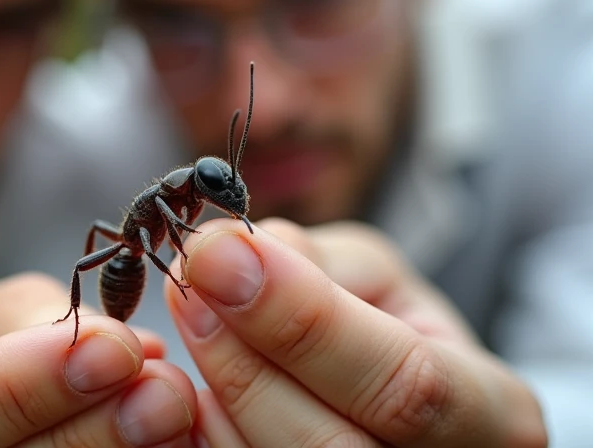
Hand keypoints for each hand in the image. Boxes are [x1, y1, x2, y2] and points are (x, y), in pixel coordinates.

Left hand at [164, 218, 547, 446]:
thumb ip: (317, 263)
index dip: (306, 320)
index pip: (408, 384)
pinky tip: (188, 382)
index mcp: (493, 417)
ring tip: (191, 316)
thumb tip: (235, 253)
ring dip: (214, 392)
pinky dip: (199, 432)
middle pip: (329, 446)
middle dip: (245, 359)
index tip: (222, 255)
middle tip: (190, 285)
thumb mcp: (380, 280)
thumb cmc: (392, 333)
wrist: (396, 406)